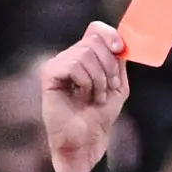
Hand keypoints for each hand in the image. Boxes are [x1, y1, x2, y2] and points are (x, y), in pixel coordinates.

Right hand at [38, 21, 131, 171]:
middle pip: (94, 41)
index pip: (95, 29)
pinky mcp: (49, 74)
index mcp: (86, 56)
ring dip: (98, 79)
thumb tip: (121, 41)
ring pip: (85, 53)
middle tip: (108, 88)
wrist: (87, 141)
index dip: (109, 35)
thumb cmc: (99, 117)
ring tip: (95, 97)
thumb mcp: (117, 86)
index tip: (120, 49)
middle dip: (109, 65)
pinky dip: (85, 81)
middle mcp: (70, 56)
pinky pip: (73, 64)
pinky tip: (81, 97)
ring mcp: (58, 64)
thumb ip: (119, 62)